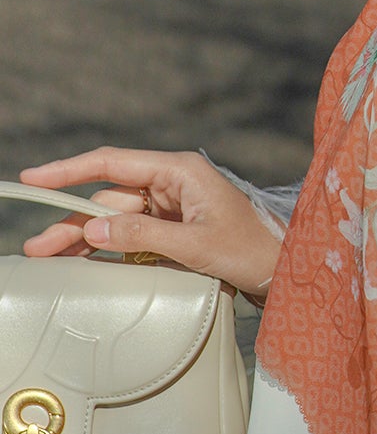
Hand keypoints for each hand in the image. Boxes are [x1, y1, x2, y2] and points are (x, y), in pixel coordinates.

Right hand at [19, 147, 283, 300]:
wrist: (285, 270)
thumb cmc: (251, 250)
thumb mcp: (195, 245)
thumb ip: (142, 235)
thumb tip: (92, 228)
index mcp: (180, 171)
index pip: (112, 163)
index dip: (69, 170)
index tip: (33, 178)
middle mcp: (173, 183)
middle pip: (108, 198)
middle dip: (72, 221)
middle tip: (36, 248)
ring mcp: (173, 207)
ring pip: (116, 219)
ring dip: (84, 238)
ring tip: (48, 259)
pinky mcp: (175, 230)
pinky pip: (132, 235)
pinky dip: (107, 248)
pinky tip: (82, 261)